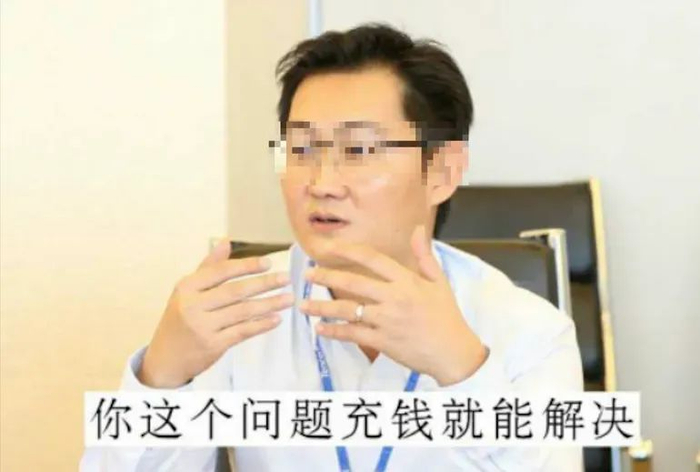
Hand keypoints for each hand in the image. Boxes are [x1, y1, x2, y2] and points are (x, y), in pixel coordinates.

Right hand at [138, 240, 293, 387]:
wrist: (165, 358)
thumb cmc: (179, 319)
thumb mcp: (187, 291)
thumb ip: (208, 267)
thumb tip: (225, 241)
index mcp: (187, 287)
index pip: (221, 272)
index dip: (246, 266)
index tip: (268, 263)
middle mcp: (193, 306)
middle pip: (235, 291)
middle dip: (264, 284)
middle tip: (286, 278)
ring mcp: (203, 327)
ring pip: (243, 312)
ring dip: (269, 304)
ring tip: (288, 299)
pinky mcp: (213, 346)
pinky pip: (243, 332)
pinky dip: (261, 325)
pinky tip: (276, 319)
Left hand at [300, 225, 487, 385]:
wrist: (454, 352)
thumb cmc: (447, 316)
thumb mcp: (439, 282)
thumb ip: (424, 255)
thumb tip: (416, 229)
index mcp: (406, 280)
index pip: (372, 259)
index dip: (348, 251)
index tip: (329, 247)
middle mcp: (394, 298)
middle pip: (353, 283)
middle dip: (326, 277)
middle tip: (306, 274)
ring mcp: (387, 321)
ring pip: (348, 310)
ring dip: (322, 307)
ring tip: (303, 305)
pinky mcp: (383, 342)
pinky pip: (353, 335)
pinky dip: (334, 332)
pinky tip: (320, 329)